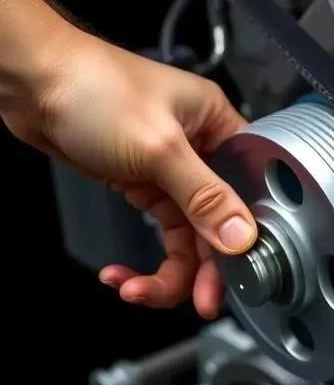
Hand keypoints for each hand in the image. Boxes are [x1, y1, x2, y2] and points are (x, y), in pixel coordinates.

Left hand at [0, 29, 254, 318]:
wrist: (33, 81)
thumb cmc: (95, 88)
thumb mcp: (159, 148)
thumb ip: (204, 197)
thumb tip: (242, 236)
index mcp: (221, 129)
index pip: (248, 194)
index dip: (243, 240)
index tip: (232, 278)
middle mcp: (203, 151)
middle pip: (217, 225)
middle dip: (200, 269)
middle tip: (195, 302)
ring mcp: (173, 171)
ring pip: (187, 236)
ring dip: (166, 271)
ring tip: (137, 291)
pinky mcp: (144, 184)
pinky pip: (159, 232)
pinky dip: (143, 258)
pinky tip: (122, 271)